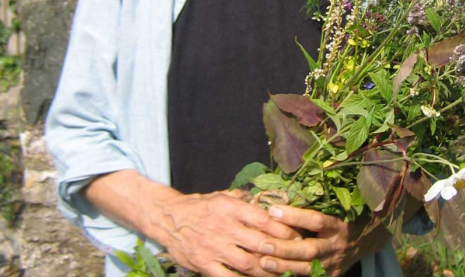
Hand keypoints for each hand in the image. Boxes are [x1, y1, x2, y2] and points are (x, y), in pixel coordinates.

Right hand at [142, 188, 303, 276]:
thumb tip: (268, 200)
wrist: (167, 218)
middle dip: (281, 252)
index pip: (263, 219)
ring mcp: (213, 248)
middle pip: (259, 243)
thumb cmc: (199, 206)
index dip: (283, 230)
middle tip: (297, 257)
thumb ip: (244, 200)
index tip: (297, 235)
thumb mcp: (222, 196)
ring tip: (283, 273)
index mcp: (230, 208)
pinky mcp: (204, 264)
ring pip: (247, 263)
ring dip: (268, 270)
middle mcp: (223, 227)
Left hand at [257, 205, 391, 275]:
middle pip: (310, 249)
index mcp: (338, 224)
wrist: (364, 241)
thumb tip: (282, 192)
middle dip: (285, 247)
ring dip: (284, 265)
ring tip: (263, 261)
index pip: (316, 220)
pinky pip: (308, 276)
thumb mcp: (334, 208)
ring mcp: (333, 263)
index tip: (273, 210)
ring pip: (307, 267)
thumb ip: (314, 203)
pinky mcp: (330, 276)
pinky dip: (289, 274)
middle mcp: (337, 245)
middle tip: (263, 243)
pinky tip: (272, 272)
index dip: (295, 216)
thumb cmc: (342, 218)